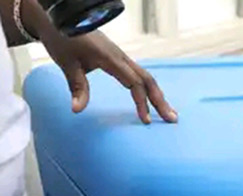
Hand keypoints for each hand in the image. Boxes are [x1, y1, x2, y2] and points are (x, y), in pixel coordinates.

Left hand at [41, 31, 176, 123]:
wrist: (60, 18)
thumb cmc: (63, 39)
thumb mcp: (67, 63)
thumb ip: (77, 87)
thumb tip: (77, 110)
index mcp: (111, 59)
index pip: (134, 83)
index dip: (142, 102)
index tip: (145, 120)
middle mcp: (121, 57)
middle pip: (148, 80)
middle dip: (160, 100)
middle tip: (172, 119)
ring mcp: (121, 57)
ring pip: (146, 76)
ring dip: (158, 95)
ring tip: (168, 113)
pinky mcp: (118, 58)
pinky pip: (139, 74)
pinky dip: (149, 88)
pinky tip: (153, 98)